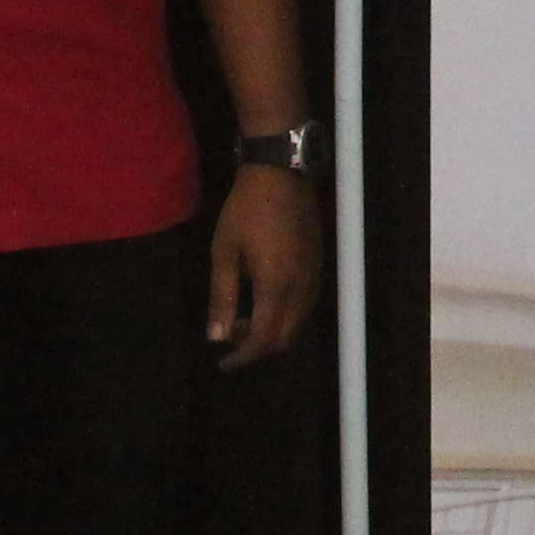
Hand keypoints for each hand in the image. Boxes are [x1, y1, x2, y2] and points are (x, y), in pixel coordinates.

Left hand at [208, 163, 324, 370]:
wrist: (281, 171)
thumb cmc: (246, 208)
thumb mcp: (224, 251)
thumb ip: (222, 296)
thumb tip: (216, 338)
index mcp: (275, 285)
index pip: (263, 339)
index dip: (243, 357)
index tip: (224, 363)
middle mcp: (301, 287)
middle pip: (285, 337)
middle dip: (257, 346)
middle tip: (229, 334)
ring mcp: (314, 276)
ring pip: (298, 323)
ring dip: (272, 330)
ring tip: (243, 317)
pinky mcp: (318, 264)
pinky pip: (305, 305)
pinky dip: (285, 315)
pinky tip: (265, 300)